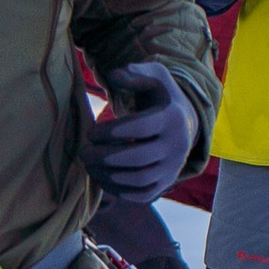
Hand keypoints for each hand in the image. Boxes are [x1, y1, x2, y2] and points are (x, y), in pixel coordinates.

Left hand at [82, 60, 195, 199]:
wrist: (185, 124)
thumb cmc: (160, 98)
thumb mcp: (154, 77)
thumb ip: (134, 73)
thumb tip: (112, 75)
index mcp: (172, 118)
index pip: (140, 127)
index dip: (110, 131)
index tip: (90, 132)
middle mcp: (177, 146)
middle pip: (137, 158)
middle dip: (103, 157)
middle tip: (83, 152)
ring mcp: (173, 168)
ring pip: (139, 179)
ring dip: (107, 175)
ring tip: (88, 165)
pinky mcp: (166, 183)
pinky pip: (141, 194)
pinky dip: (118, 190)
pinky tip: (101, 177)